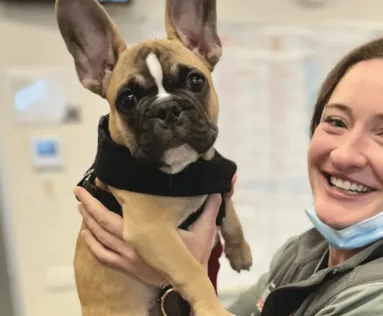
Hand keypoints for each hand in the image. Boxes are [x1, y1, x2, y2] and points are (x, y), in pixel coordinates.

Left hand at [73, 173, 236, 287]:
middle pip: (104, 221)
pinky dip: (92, 243)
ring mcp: (128, 256)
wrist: (188, 284)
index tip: (102, 180)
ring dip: (88, 220)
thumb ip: (210, 208)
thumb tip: (221, 189)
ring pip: (100, 236)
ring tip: (80, 205)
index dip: (112, 193)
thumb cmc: (194, 258)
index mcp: (148, 231)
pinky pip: (102, 255)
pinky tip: (86, 233)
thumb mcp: (204, 231)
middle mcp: (133, 243)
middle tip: (78, 190)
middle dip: (89, 204)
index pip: (125, 208)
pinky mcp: (127, 267)